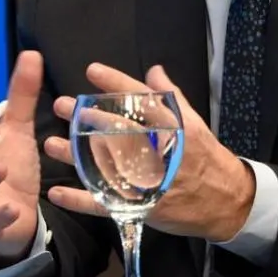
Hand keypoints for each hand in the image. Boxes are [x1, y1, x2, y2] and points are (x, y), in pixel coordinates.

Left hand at [44, 63, 255, 242]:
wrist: (224, 202)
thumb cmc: (206, 158)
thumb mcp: (194, 123)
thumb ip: (171, 97)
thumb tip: (154, 70)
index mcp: (173, 129)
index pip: (141, 101)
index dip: (116, 84)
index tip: (92, 70)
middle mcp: (158, 152)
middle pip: (118, 131)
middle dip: (89, 117)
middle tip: (63, 106)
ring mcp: (146, 181)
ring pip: (105, 166)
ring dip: (75, 155)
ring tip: (52, 143)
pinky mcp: (139, 207)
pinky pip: (103, 204)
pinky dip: (78, 199)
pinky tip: (57, 191)